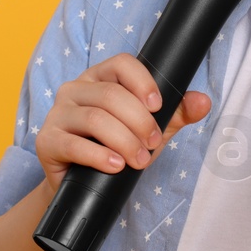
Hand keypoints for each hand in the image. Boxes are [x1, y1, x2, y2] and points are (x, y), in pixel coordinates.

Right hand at [34, 53, 211, 193]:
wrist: (81, 187)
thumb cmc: (115, 150)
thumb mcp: (149, 130)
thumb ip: (176, 115)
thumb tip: (203, 101)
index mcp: (100, 78)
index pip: (121, 63)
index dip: (142, 81)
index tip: (158, 106)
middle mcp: (75, 89)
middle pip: (110, 95)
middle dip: (139, 122)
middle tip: (153, 145)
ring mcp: (57, 114)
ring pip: (95, 118)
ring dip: (124, 141)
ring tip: (139, 161)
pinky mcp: (47, 141)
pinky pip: (73, 144)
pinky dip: (99, 156)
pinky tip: (116, 166)